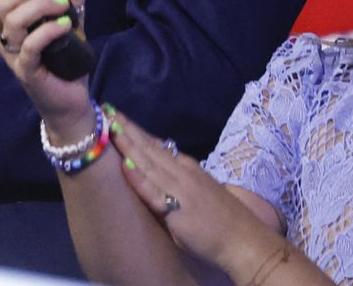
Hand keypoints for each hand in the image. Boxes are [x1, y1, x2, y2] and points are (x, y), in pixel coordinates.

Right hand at [0, 0, 91, 140]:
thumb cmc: (64, 57)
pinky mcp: (26, 71)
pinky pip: (30, 46)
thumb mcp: (71, 19)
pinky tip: (65, 25)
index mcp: (8, 20)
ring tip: (62, 6)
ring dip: (39, 7)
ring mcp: (13, 55)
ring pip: (13, 22)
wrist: (71, 98)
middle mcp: (4, 36)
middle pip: (1, 3)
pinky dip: (48, 31)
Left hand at [108, 107, 305, 280]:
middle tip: (107, 111)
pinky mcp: (177, 211)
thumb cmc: (224, 221)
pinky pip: (154, 193)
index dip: (137, 131)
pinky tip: (124, 166)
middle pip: (150, 148)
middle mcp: (183, 173)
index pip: (157, 146)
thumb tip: (164, 175)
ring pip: (149, 163)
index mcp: (188, 168)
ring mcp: (180, 190)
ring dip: (128, 144)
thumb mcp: (201, 193)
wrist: (245, 241)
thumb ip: (181, 183)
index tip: (118, 117)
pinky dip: (139, 179)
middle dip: (127, 129)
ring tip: (111, 127)